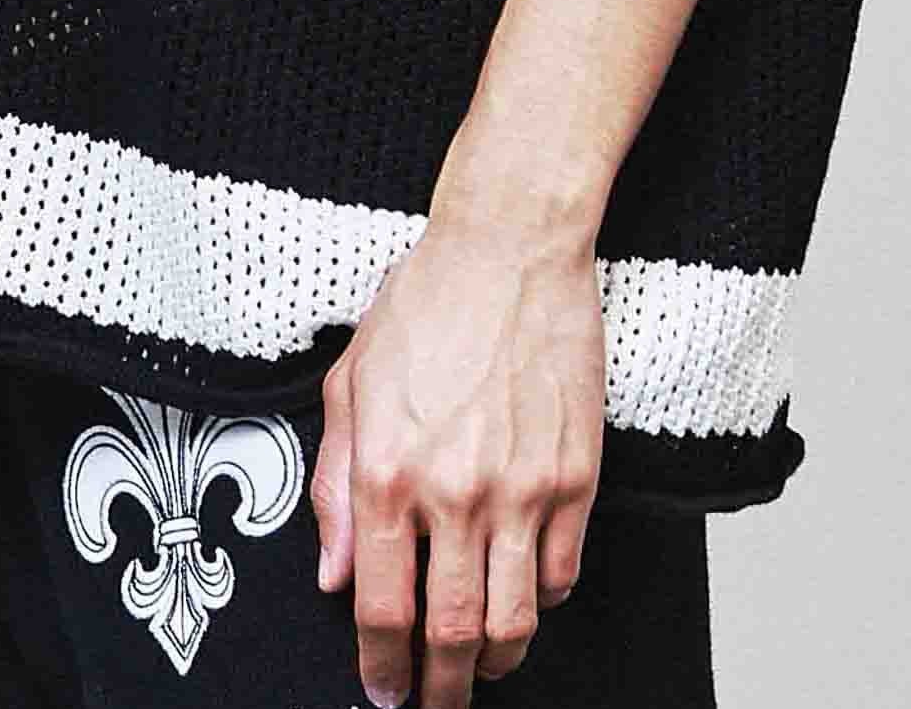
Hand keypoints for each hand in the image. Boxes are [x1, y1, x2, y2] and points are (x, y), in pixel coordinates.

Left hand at [309, 208, 604, 708]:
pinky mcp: (577, 475)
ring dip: (496, 664)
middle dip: (440, 689)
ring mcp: (523, 489)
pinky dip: (543, 603)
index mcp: (388, 473)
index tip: (383, 691)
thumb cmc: (423, 303)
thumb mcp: (349, 385)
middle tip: (434, 703)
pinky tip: (525, 598)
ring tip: (482, 669)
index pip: (382, 612)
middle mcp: (455, 492)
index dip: (380, 670)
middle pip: (452, 637)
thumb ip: (334, 487)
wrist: (508, 246)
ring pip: (515, 623)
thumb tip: (335, 575)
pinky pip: (563, 574)